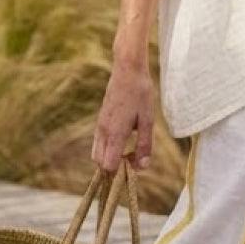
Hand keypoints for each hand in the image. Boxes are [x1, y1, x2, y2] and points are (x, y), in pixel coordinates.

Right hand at [92, 56, 155, 172]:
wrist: (127, 71)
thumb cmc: (141, 95)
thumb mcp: (148, 121)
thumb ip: (144, 145)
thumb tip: (143, 167)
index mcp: (115, 133)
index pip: (108, 166)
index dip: (121, 172)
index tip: (135, 164)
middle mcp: (103, 132)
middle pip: (100, 163)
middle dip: (114, 167)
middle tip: (133, 158)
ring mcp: (99, 126)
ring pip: (96, 153)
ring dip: (110, 158)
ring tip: (129, 150)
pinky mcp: (100, 121)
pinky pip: (98, 143)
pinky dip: (107, 149)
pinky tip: (124, 139)